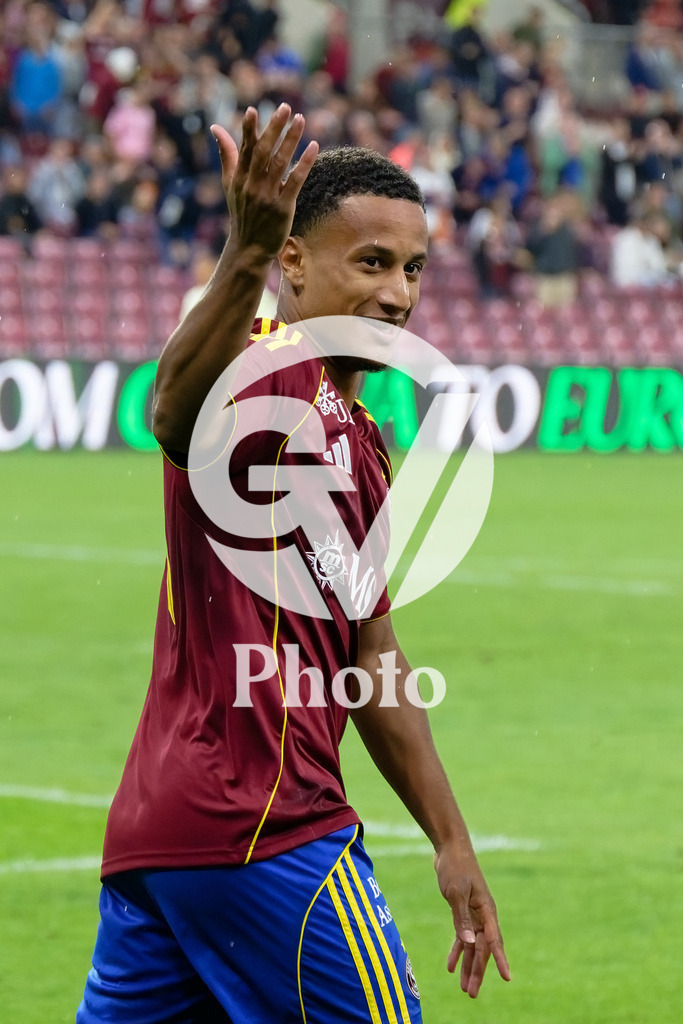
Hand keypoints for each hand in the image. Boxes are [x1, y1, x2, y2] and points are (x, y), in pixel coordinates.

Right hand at [210, 105, 317, 259]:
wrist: (250, 248)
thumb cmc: (242, 214)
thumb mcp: (230, 185)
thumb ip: (227, 155)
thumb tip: (216, 128)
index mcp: (239, 178)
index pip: (244, 149)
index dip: (249, 129)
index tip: (253, 110)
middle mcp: (251, 185)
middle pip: (262, 151)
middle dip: (273, 128)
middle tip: (285, 107)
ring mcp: (267, 196)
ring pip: (279, 162)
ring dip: (291, 139)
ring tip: (300, 119)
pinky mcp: (283, 207)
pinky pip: (295, 181)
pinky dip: (304, 163)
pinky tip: (314, 147)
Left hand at [434, 843, 509, 997]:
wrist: (449, 848)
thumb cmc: (455, 867)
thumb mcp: (455, 892)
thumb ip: (461, 918)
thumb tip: (470, 943)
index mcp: (486, 910)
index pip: (494, 940)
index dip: (500, 960)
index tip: (507, 978)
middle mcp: (483, 915)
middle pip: (483, 948)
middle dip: (478, 971)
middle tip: (471, 993)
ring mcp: (474, 913)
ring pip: (473, 946)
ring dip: (468, 966)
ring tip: (464, 988)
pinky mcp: (463, 911)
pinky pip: (463, 936)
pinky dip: (457, 950)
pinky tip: (451, 967)